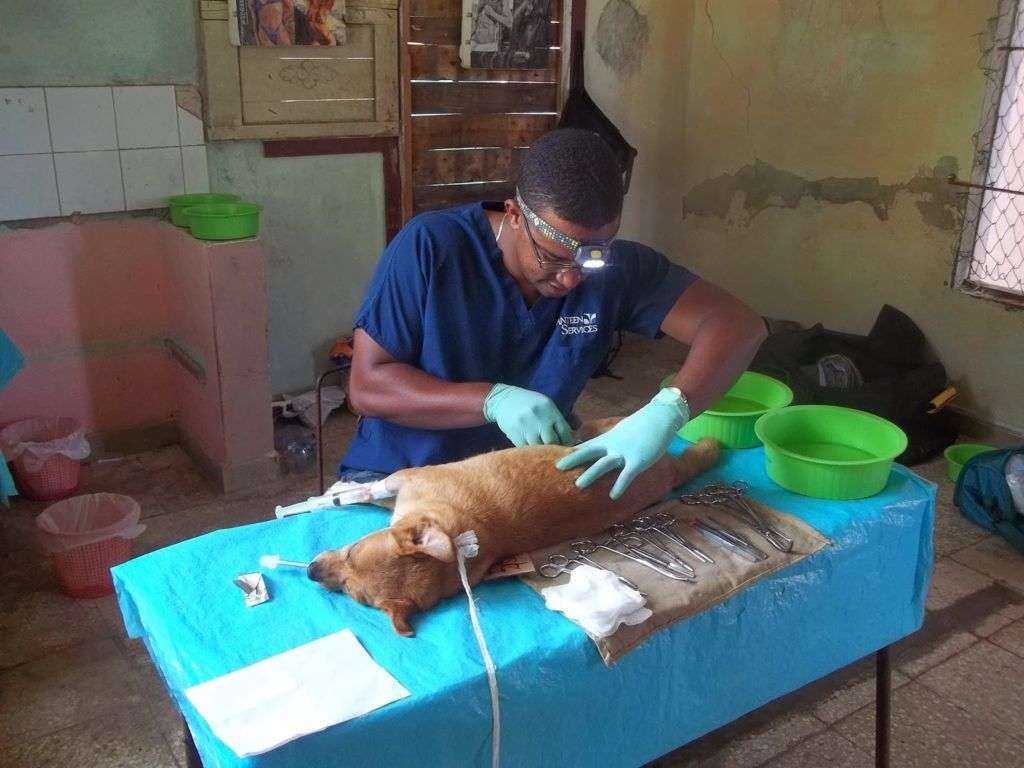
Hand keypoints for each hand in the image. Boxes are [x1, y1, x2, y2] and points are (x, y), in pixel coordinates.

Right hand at [483, 384, 572, 446]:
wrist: (504, 400)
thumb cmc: (530, 403)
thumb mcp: (547, 405)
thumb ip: (559, 420)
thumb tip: (575, 440)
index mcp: (549, 409)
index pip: (564, 431)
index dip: (569, 443)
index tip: (570, 449)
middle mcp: (538, 417)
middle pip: (552, 441)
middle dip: (556, 449)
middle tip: (558, 454)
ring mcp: (525, 426)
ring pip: (539, 447)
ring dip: (543, 452)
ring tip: (545, 455)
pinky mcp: (514, 434)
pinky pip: (526, 449)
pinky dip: (531, 452)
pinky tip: (533, 452)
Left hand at [556, 388, 689, 498]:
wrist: (659, 418)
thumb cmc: (640, 427)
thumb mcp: (620, 432)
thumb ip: (608, 441)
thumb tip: (598, 448)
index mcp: (607, 439)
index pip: (586, 446)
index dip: (571, 452)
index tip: (556, 459)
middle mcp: (612, 445)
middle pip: (589, 452)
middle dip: (573, 460)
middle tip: (557, 467)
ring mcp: (624, 453)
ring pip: (604, 464)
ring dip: (591, 474)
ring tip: (578, 485)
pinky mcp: (638, 460)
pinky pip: (627, 475)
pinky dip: (620, 485)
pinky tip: (613, 496)